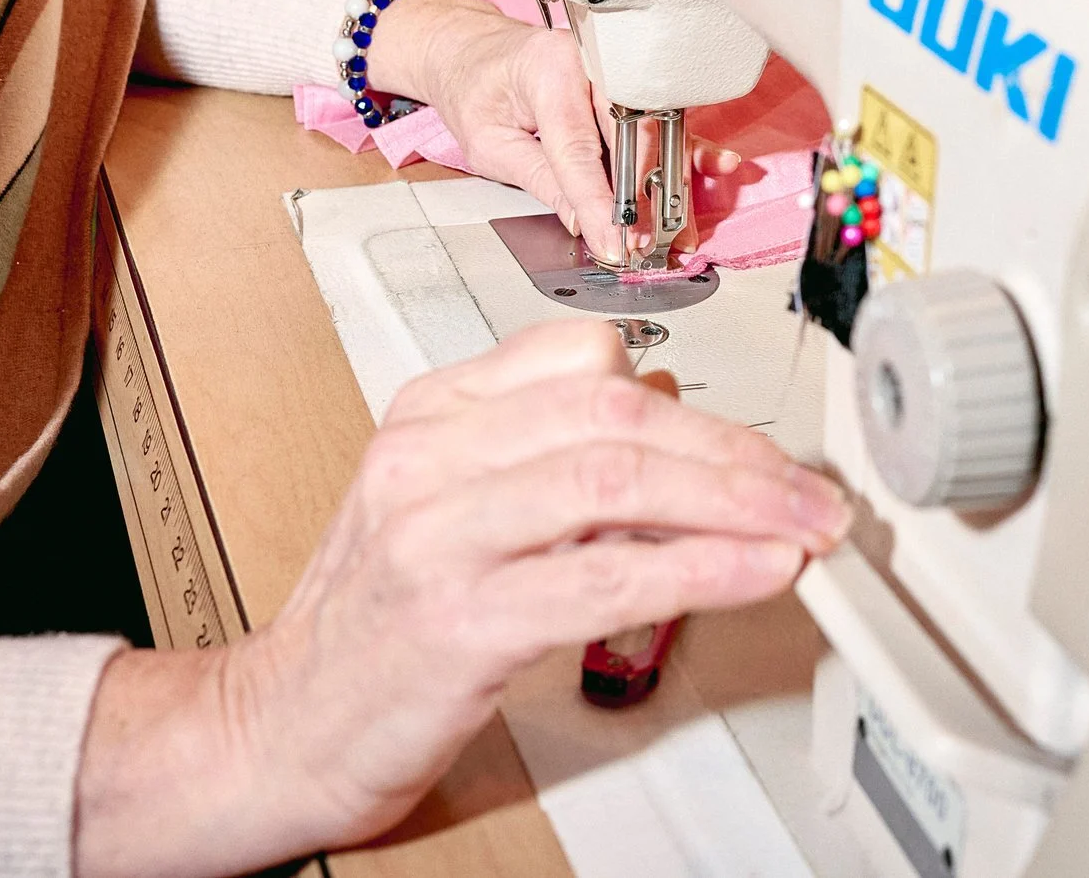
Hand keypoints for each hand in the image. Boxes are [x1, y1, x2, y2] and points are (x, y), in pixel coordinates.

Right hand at [74, 321, 848, 877]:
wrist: (279, 727)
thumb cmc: (373, 624)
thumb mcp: (451, 508)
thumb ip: (549, 462)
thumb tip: (674, 430)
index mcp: (431, 413)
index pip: (582, 361)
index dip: (692, 401)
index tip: (757, 447)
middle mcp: (429, 457)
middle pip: (615, 413)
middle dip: (738, 452)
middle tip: (810, 493)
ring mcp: (437, 535)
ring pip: (616, 478)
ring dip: (736, 503)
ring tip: (802, 531)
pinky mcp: (456, 620)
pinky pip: (602, 576)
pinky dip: (698, 568)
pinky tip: (752, 575)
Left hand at [362, 0, 737, 261]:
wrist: (471, 49)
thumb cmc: (475, 87)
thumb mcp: (491, 144)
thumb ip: (543, 182)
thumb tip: (585, 224)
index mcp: (547, 71)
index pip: (580, 148)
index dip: (599, 202)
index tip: (613, 241)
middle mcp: (589, 63)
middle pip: (632, 134)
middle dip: (644, 195)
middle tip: (650, 242)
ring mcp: (613, 69)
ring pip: (654, 129)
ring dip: (669, 182)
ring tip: (680, 227)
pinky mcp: (625, 82)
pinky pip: (659, 119)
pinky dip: (682, 151)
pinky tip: (713, 167)